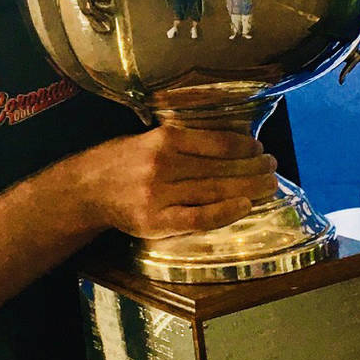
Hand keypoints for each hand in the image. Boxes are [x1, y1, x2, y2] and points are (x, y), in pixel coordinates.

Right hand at [71, 125, 278, 238]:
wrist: (86, 189)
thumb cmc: (121, 161)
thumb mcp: (147, 138)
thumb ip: (181, 141)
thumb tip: (228, 145)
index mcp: (162, 139)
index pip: (215, 143)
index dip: (243, 147)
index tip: (260, 149)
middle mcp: (162, 165)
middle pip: (219, 168)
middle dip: (252, 169)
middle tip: (274, 168)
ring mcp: (158, 195)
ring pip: (213, 191)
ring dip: (247, 188)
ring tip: (268, 186)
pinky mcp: (155, 222)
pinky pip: (197, 218)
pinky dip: (223, 212)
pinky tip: (244, 206)